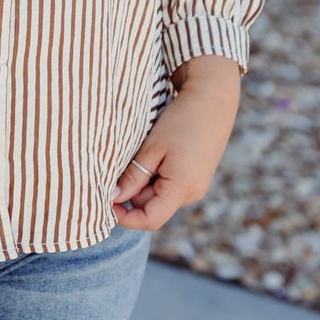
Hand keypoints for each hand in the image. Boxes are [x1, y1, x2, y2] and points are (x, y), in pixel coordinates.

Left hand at [111, 55, 241, 231]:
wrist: (213, 98)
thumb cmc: (182, 120)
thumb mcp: (152, 148)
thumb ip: (133, 177)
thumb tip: (114, 198)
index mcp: (182, 189)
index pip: (149, 220)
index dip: (124, 217)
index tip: (106, 200)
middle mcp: (192, 193)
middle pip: (152, 206)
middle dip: (133, 191)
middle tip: (123, 162)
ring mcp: (196, 185)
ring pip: (159, 195)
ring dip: (144, 181)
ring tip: (144, 152)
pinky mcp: (196, 176)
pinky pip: (169, 184)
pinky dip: (156, 174)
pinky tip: (156, 152)